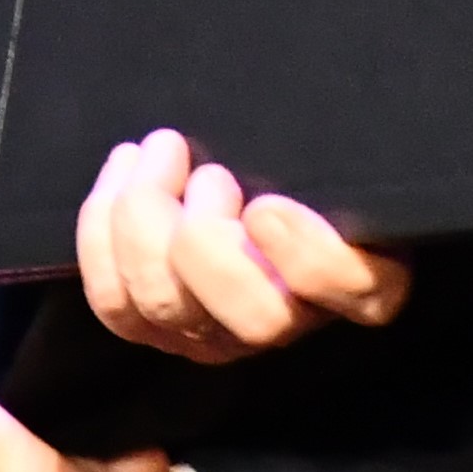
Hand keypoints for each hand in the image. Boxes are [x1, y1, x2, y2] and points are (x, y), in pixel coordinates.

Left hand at [74, 128, 409, 362]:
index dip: (309, 259)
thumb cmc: (298, 145)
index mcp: (368, 273)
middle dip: (208, 237)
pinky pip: (115, 303)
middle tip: (205, 170)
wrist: (238, 156)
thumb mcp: (333, 139)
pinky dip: (104, 234)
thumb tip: (303, 149)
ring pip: (170, 309)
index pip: (359, 292)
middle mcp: (295, 319)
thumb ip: (337, 146)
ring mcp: (220, 332)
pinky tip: (123, 173)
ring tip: (157, 154)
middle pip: (255, 319)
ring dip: (147, 222)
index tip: (268, 205)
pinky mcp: (158, 326)